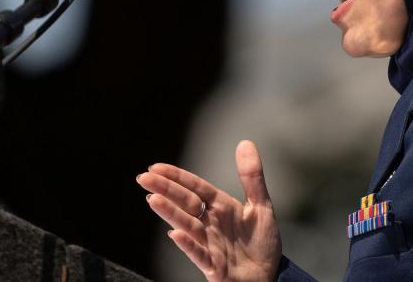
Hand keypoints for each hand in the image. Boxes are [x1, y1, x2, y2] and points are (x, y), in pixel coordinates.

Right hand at [137, 140, 281, 281]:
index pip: (195, 188)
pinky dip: (187, 245)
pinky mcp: (214, 267)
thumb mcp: (260, 206)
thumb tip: (245, 143)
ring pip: (187, 226)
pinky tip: (175, 234)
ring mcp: (210, 245)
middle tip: (143, 178)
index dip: (177, 177)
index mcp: (220, 207)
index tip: (155, 167)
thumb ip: (252, 177)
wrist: (269, 277)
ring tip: (153, 199)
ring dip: (171, 213)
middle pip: (186, 203)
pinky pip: (199, 255)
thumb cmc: (261, 243)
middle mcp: (211, 224)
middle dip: (165, 190)